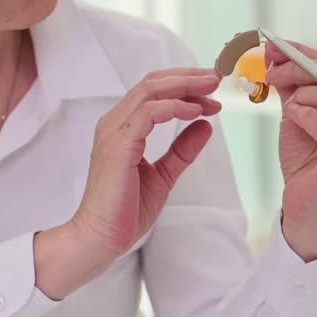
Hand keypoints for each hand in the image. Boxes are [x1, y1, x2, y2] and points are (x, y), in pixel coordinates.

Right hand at [71, 68, 221, 262]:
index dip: (184, 85)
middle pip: (152, 83)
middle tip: (217, 78)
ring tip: (212, 90)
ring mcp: (113, 132)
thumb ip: (182, 150)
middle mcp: (114, 124)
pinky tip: (195, 112)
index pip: (152, 91)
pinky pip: (148, 113)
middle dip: (188, 77)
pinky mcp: (118, 146)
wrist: (100, 239)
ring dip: (185, 86)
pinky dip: (174, 108)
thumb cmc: (125, 211)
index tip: (213, 91)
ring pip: (150, 91)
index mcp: (122, 128)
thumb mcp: (163, 174)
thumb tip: (205, 125)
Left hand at [263, 41, 316, 260]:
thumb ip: (292, 89)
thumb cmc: (302, 161)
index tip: (272, 44)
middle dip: (299, 65)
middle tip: (270, 66)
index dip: (302, 52)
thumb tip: (277, 57)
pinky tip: (290, 115)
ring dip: (300, 90)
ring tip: (279, 98)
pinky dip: (306, 115)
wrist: (303, 206)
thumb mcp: (293, 117)